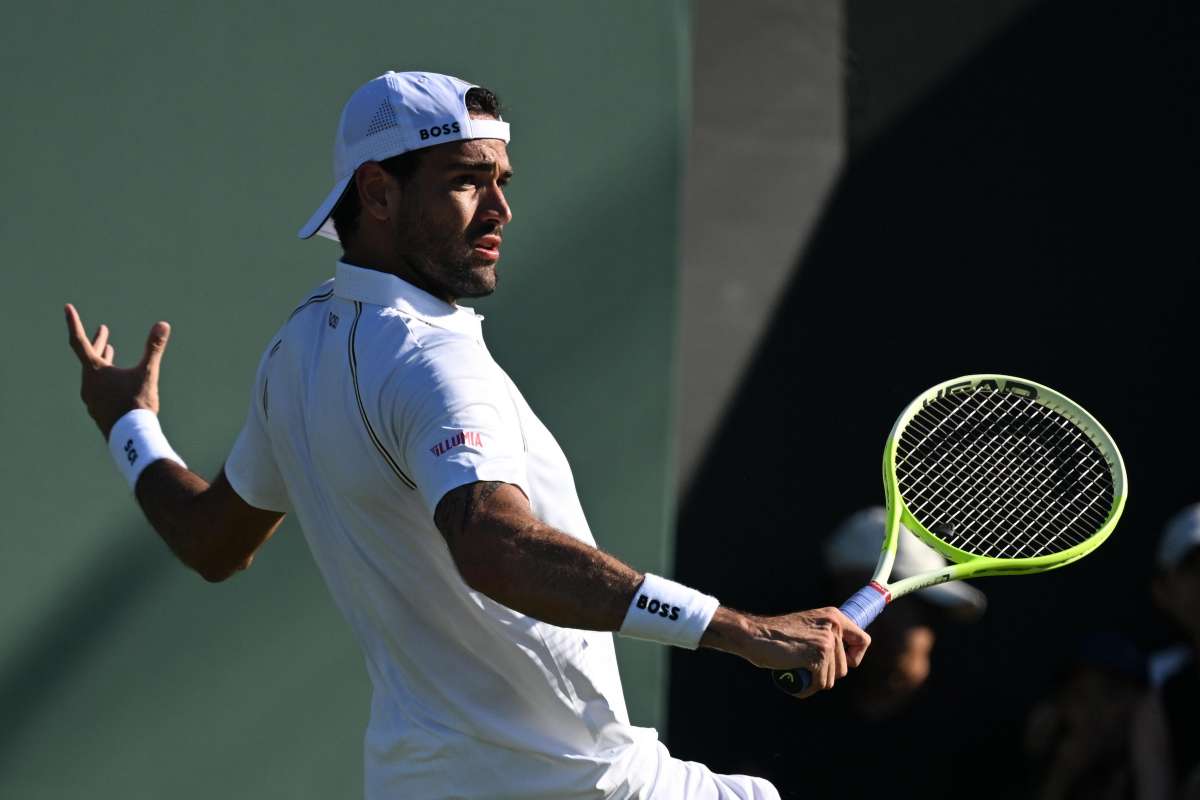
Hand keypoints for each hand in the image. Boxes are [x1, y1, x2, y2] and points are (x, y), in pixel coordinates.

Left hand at [65, 303, 170, 439]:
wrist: (132, 437)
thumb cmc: (137, 403)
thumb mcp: (147, 373)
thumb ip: (153, 348)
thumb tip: (162, 325)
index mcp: (94, 371)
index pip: (79, 341)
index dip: (74, 323)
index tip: (67, 308)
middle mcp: (88, 383)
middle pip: (89, 357)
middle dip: (96, 342)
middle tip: (102, 329)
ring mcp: (91, 398)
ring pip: (94, 373)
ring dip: (102, 359)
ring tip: (110, 351)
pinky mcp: (98, 410)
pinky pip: (98, 388)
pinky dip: (105, 377)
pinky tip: (116, 382)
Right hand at [701, 606, 870, 697]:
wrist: (754, 635)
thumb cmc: (776, 636)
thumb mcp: (808, 627)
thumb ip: (825, 635)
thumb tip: (843, 658)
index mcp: (834, 616)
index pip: (863, 641)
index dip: (855, 657)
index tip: (841, 663)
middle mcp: (834, 626)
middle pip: (845, 667)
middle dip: (827, 674)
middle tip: (806, 667)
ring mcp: (827, 641)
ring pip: (833, 678)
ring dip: (816, 681)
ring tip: (798, 671)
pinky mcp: (818, 656)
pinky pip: (821, 683)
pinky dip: (808, 688)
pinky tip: (797, 680)